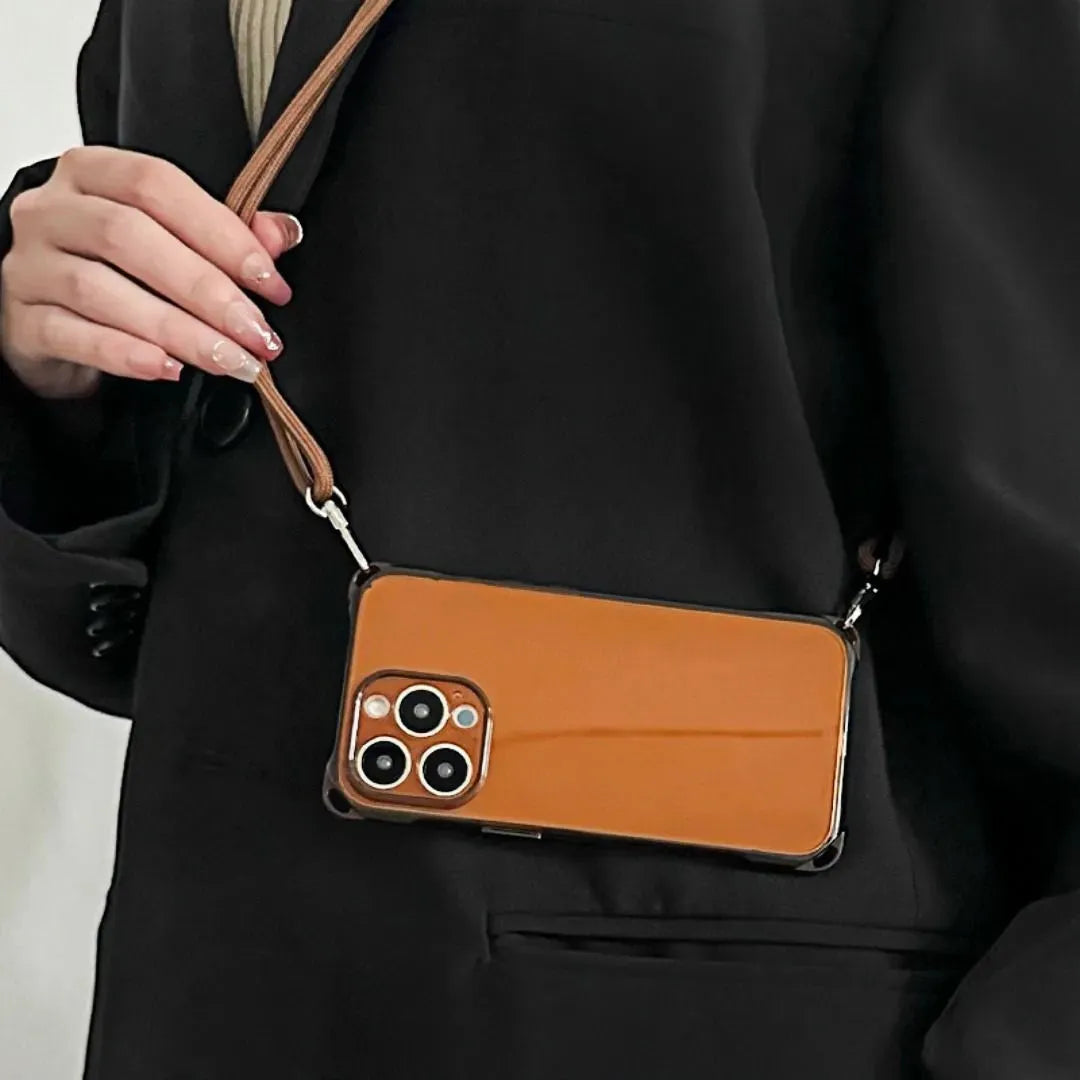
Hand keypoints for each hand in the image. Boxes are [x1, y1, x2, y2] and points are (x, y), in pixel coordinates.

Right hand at [0, 146, 302, 398]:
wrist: (51, 319)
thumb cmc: (117, 273)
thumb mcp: (171, 244)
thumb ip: (224, 234)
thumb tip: (283, 232)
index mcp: (92, 173)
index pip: (157, 185)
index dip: (221, 232)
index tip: (271, 280)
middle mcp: (52, 211)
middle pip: (130, 237)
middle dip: (207, 290)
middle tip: (257, 332)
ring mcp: (28, 265)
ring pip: (101, 290)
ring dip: (178, 330)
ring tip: (230, 360)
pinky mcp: (20, 321)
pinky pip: (72, 335)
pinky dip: (127, 354)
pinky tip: (171, 369)